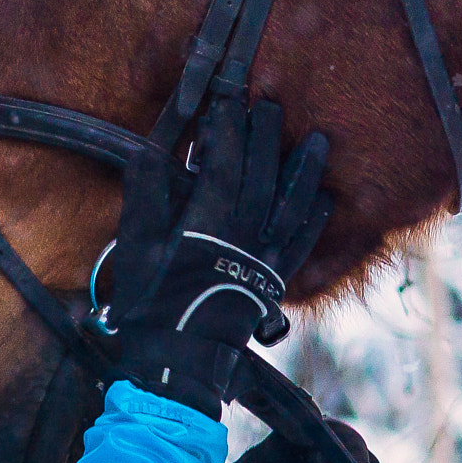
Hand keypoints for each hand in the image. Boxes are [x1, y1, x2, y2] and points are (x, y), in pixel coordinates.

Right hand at [94, 98, 330, 417]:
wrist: (180, 363)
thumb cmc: (151, 305)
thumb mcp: (136, 248)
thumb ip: (145, 196)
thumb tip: (149, 150)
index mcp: (207, 224)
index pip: (223, 163)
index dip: (228, 129)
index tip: (228, 99)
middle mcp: (244, 236)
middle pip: (261, 174)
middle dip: (266, 136)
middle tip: (269, 103)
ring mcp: (264, 258)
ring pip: (292, 204)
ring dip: (305, 169)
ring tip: (318, 140)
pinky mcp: (275, 279)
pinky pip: (302, 243)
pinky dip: (315, 219)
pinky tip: (325, 198)